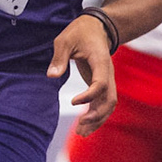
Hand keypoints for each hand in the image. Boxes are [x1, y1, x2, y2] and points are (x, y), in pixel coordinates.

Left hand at [49, 16, 115, 135]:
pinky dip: (96, 116)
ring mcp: (107, 80)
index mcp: (101, 62)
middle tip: (80, 127)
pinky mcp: (102, 84)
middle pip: (110, 100)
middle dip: (96, 116)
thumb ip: (60, 57)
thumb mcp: (65, 40)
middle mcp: (108, 73)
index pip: (101, 84)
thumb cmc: (80, 32)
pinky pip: (103, 103)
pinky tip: (84, 126)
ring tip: (81, 133)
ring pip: (108, 105)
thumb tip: (51, 76)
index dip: (89, 96)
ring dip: (97, 120)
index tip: (73, 102)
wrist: (96, 28)